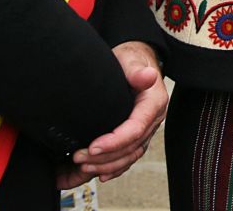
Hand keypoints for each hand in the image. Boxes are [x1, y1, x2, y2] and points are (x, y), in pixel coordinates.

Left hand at [58, 41, 167, 186]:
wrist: (135, 62)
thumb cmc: (132, 59)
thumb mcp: (131, 59)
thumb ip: (137, 70)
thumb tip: (148, 76)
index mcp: (154, 103)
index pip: (136, 128)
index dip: (115, 141)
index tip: (93, 147)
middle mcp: (152, 119)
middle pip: (131, 147)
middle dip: (105, 157)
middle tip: (78, 157)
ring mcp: (145, 129)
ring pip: (130, 156)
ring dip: (106, 165)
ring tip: (82, 166)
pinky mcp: (137, 135)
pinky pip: (128, 157)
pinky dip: (114, 168)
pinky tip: (99, 174)